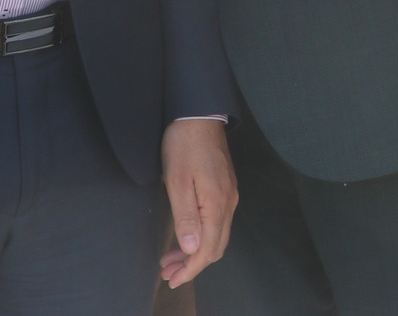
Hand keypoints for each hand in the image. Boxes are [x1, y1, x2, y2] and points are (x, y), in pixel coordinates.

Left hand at [159, 118, 235, 288]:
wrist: (199, 115)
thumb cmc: (184, 146)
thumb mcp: (177, 182)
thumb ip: (186, 217)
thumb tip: (193, 249)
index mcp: (217, 205)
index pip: (207, 249)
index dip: (191, 269)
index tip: (172, 280)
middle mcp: (229, 203)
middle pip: (216, 246)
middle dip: (192, 265)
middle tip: (168, 272)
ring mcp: (229, 196)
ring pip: (217, 235)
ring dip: (195, 251)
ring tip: (171, 259)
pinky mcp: (225, 189)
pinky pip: (217, 222)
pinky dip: (201, 236)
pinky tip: (185, 236)